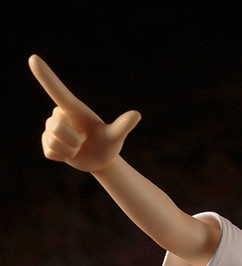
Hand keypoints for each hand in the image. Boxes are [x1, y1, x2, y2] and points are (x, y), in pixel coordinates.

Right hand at [28, 54, 140, 172]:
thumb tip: (137, 115)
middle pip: (58, 129)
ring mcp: (51, 129)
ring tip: (78, 147)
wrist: (100, 159)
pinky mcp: (47, 145)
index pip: (56, 89)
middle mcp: (59, 115)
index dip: (44, 75)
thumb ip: (123, 125)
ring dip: (70, 150)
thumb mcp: (115, 136)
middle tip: (84, 140)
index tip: (33, 58)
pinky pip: (50, 152)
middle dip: (74, 141)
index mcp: (73, 107)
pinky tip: (70, 154)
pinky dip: (63, 158)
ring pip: (54, 142)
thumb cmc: (109, 144)